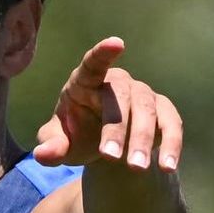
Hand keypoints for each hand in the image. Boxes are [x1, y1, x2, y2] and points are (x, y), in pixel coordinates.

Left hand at [34, 38, 180, 174]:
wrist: (106, 145)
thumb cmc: (78, 134)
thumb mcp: (61, 142)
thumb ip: (51, 146)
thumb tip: (42, 155)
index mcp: (86, 82)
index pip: (93, 64)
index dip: (103, 53)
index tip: (116, 44)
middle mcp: (118, 83)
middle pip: (120, 98)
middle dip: (116, 128)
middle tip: (110, 158)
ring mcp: (143, 94)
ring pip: (147, 110)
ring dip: (142, 139)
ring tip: (136, 168)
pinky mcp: (163, 111)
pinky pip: (171, 124)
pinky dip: (171, 145)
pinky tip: (167, 168)